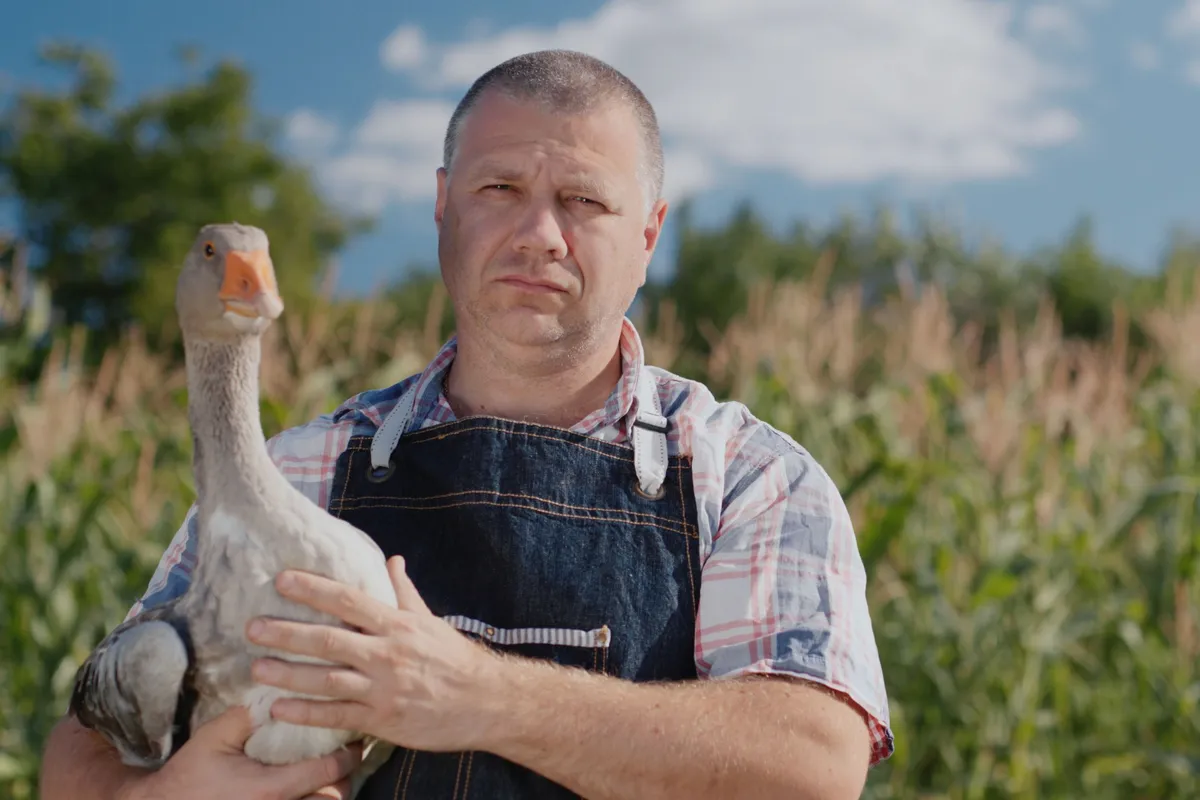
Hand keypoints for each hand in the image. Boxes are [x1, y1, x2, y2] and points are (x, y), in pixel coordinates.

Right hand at [119, 705, 361, 799]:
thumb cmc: (187, 777)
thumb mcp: (213, 738)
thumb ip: (246, 715)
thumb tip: (275, 685)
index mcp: (270, 789)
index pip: (327, 771)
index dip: (348, 755)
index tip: (355, 739)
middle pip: (334, 799)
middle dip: (345, 779)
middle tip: (347, 757)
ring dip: (330, 794)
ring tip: (333, 774)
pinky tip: (311, 791)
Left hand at [245, 556, 502, 752]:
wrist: (484, 702)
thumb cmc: (454, 659)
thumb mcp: (430, 620)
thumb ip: (404, 592)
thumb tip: (391, 561)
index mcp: (397, 624)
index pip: (349, 601)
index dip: (314, 589)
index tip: (282, 580)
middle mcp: (387, 654)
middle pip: (329, 640)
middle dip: (288, 633)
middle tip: (252, 628)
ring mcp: (383, 689)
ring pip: (328, 680)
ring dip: (290, 674)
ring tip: (257, 669)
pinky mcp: (382, 720)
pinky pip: (338, 717)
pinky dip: (308, 713)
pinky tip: (280, 709)